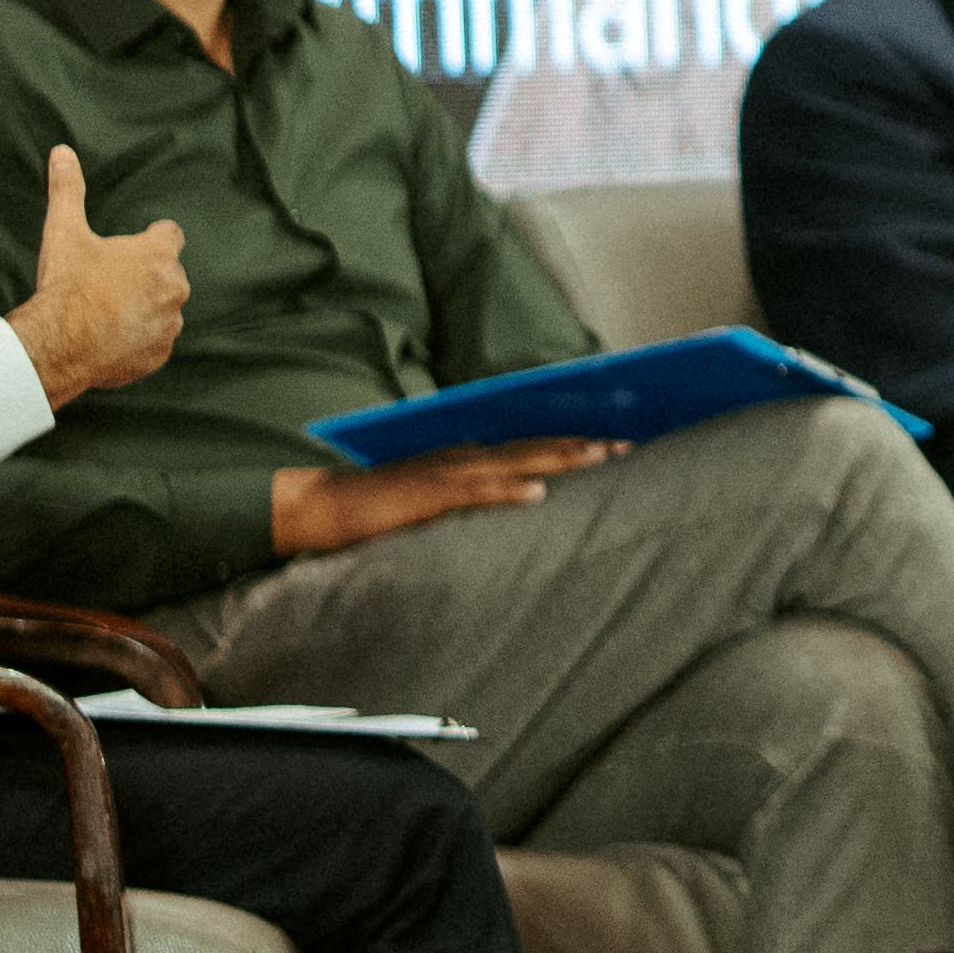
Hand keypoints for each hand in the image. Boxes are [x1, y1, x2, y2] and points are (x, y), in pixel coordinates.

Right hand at [5, 144, 193, 399]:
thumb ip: (68, 190)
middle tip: (107, 285)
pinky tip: (108, 340)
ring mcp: (169, 324)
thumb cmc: (66, 286)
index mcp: (158, 255)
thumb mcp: (64, 233)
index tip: (131, 247)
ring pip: (162, 310)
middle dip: (144, 277)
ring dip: (143, 309)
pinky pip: (153, 343)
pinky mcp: (159, 355)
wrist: (58, 345)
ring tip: (105, 314)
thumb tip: (62, 151)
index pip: (170, 235)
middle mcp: (174, 288)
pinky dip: (137, 340)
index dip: (150, 238)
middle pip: (166, 275)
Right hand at [264, 437, 611, 556]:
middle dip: (581, 446)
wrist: (325, 506)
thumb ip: (472, 499)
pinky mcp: (427, 495)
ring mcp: (446, 473)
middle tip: (628, 445)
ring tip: (598, 457)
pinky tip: (536, 494)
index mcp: (468, 458)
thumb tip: (512, 503)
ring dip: (557, 459)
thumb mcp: (437, 502)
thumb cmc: (381, 508)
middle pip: (533, 448)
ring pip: (514, 462)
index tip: (614, 444)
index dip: (572, 444)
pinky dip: (506, 491)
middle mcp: (464, 457)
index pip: (530, 448)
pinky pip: (473, 492)